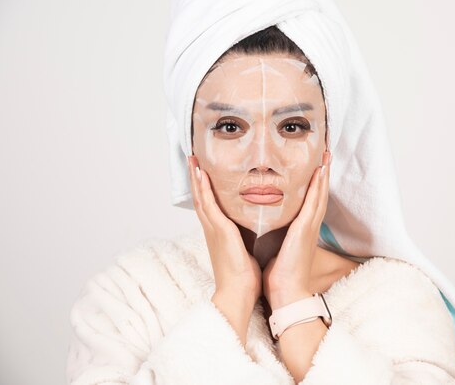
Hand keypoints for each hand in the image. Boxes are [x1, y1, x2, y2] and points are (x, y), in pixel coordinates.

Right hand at [187, 155, 261, 304]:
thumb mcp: (247, 251)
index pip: (210, 206)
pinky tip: (201, 174)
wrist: (237, 294)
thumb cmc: (244, 278)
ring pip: (201, 197)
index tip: (204, 172)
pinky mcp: (219, 230)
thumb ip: (249, 238)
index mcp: (219, 234)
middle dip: (197, 178)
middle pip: (201, 198)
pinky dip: (203, 188)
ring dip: (196, 177)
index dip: (205, 188)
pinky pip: (208, 204)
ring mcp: (213, 229)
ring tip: (193, 159)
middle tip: (194, 159)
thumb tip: (260, 230)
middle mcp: (213, 229)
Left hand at [263, 150, 331, 308]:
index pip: (310, 201)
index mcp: (302, 230)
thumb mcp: (276, 246)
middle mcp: (309, 226)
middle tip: (325, 154)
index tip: (315, 166)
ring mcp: (310, 227)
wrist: (285, 292)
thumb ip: (275, 233)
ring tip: (325, 157)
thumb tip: (263, 223)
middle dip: (322, 174)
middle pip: (319, 194)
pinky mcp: (305, 230)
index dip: (314, 184)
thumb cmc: (279, 274)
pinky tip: (320, 173)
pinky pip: (314, 204)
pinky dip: (318, 187)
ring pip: (319, 195)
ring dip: (323, 175)